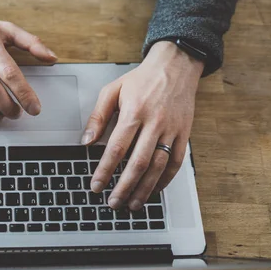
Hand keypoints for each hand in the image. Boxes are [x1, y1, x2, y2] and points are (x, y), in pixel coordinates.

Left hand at [81, 41, 203, 210]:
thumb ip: (97, 116)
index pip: (117, 148)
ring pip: (158, 167)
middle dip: (124, 186)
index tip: (97, 185)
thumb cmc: (141, 79)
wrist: (176, 65)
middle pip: (138, 163)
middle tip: (113, 202)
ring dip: (144, 189)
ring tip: (132, 204)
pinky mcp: (184, 134)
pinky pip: (176, 162)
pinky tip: (154, 190)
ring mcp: (172, 130)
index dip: (105, 170)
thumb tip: (86, 140)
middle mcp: (155, 123)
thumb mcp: (112, 90)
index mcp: (134, 112)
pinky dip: (165, 180)